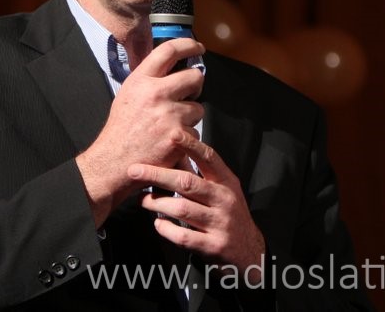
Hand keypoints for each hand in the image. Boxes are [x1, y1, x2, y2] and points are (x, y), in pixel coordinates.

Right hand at [76, 38, 204, 225]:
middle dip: (196, 84)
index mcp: (141, 81)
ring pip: (198, 107)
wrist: (114, 161)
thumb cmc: (121, 130)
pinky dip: (188, 138)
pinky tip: (172, 142)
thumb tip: (172, 69)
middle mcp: (156, 94)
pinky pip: (195, 131)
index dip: (188, 45)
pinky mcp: (179, 136)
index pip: (169, 50)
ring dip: (190, 116)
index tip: (197, 47)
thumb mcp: (128, 95)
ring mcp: (169, 115)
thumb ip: (148, 80)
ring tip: (173, 124)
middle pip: (194, 76)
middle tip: (191, 91)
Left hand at [128, 133, 265, 282]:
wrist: (249, 250)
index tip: (172, 134)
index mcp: (227, 182)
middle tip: (135, 171)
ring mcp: (219, 223)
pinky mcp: (212, 245)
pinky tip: (158, 223)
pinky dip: (166, 228)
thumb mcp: (225, 190)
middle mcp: (224, 200)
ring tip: (143, 199)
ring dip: (157, 203)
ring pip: (181, 209)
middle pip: (187, 182)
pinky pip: (182, 236)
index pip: (209, 158)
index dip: (191, 145)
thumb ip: (204, 176)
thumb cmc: (229, 215)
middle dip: (158, 175)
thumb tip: (173, 157)